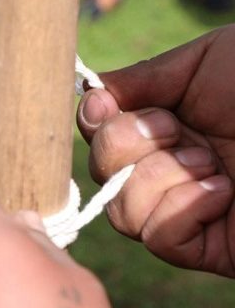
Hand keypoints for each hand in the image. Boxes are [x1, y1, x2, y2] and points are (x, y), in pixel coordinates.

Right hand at [77, 26, 234, 276]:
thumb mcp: (206, 61)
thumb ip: (142, 78)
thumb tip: (87, 94)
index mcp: (168, 123)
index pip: (100, 133)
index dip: (94, 122)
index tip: (105, 104)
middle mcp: (170, 167)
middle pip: (100, 172)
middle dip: (129, 145)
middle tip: (182, 130)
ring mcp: (187, 209)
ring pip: (121, 210)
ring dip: (162, 178)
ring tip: (215, 164)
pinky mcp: (208, 246)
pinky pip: (158, 237)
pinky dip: (184, 210)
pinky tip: (224, 192)